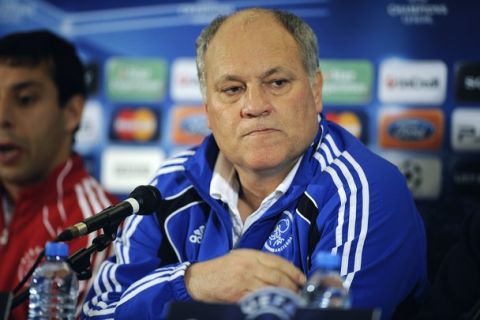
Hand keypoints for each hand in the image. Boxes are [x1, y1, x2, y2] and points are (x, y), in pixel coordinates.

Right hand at [184, 249, 305, 302]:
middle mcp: (249, 266)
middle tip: (300, 292)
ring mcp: (245, 280)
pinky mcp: (240, 294)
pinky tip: (277, 304)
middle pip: (277, 275)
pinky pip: (260, 298)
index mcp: (250, 255)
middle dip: (292, 285)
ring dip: (285, 295)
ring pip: (271, 287)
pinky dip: (270, 302)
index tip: (302, 279)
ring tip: (293, 299)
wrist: (200, 280)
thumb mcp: (239, 258)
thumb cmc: (221, 269)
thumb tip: (281, 271)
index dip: (293, 271)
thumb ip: (258, 261)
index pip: (278, 261)